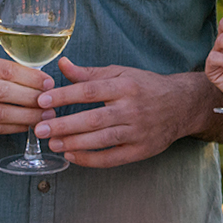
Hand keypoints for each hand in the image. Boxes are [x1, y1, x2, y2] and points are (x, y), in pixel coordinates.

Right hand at [0, 53, 54, 141]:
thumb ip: (8, 71)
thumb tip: (44, 80)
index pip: (6, 70)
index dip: (30, 78)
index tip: (49, 83)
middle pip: (3, 92)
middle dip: (31, 98)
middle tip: (52, 102)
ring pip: (0, 113)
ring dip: (27, 116)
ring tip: (45, 116)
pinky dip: (15, 127)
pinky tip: (28, 125)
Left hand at [33, 58, 210, 167]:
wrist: (182, 105)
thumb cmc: (146, 87)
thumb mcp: (121, 73)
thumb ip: (89, 73)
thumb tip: (62, 64)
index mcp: (125, 86)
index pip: (89, 91)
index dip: (64, 96)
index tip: (42, 101)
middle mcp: (132, 108)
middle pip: (93, 118)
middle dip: (64, 124)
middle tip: (40, 128)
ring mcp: (138, 131)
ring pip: (101, 140)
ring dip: (74, 143)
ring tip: (52, 143)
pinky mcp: (141, 150)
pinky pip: (112, 158)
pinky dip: (90, 159)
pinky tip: (72, 156)